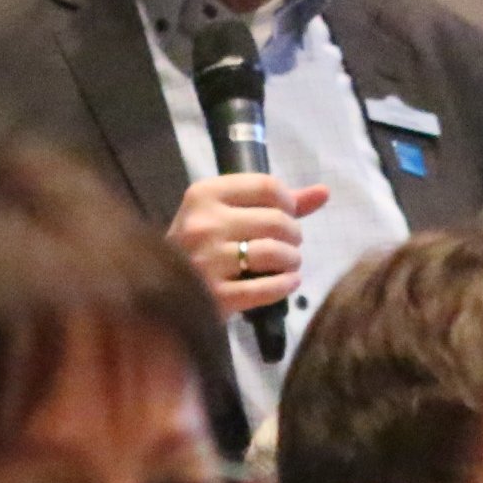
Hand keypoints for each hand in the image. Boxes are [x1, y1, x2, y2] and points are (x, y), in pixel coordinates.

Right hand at [168, 173, 329, 320]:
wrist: (159, 290)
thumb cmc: (197, 246)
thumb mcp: (224, 213)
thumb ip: (274, 202)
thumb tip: (324, 192)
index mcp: (203, 194)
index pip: (267, 186)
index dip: (289, 202)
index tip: (288, 215)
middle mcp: (204, 224)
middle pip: (276, 220)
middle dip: (294, 235)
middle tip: (289, 245)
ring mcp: (207, 261)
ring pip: (275, 254)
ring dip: (292, 260)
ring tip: (288, 264)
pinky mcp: (216, 296)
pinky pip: (267, 289)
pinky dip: (286, 285)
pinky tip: (287, 283)